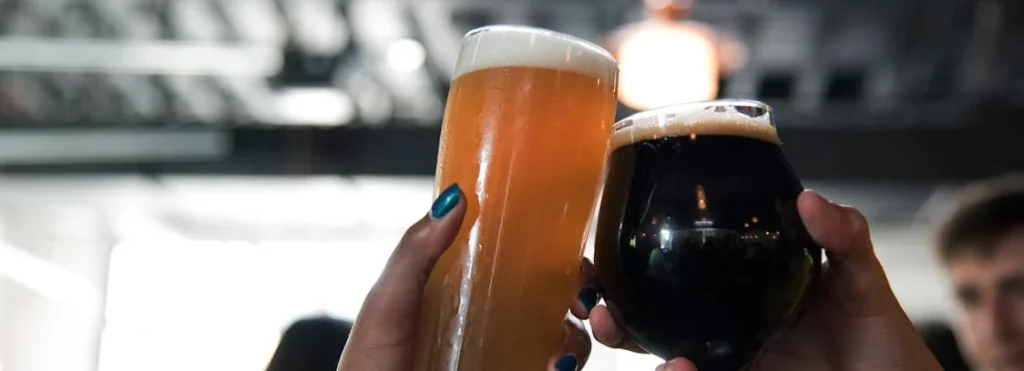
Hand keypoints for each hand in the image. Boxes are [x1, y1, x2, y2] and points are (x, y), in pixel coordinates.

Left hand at [337, 184, 596, 370]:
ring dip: (577, 338)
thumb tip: (453, 198)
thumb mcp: (387, 304)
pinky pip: (550, 370)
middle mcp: (488, 324)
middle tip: (580, 299)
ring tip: (563, 346)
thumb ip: (415, 253)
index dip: (550, 254)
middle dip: (578, 294)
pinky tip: (554, 364)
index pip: (517, 262)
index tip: (568, 253)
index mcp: (462, 292)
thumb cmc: (367, 365)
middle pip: (552, 300)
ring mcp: (502, 357)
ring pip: (562, 341)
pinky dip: (562, 365)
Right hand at [590, 190, 943, 370]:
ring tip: (617, 329)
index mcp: (747, 288)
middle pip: (656, 315)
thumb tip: (810, 201)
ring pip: (665, 350)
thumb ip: (844, 237)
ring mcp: (732, 359)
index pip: (683, 270)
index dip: (639, 263)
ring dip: (634, 340)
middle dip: (615, 310)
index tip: (605, 251)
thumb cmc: (883, 343)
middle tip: (598, 303)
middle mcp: (729, 325)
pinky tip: (677, 366)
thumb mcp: (864, 282)